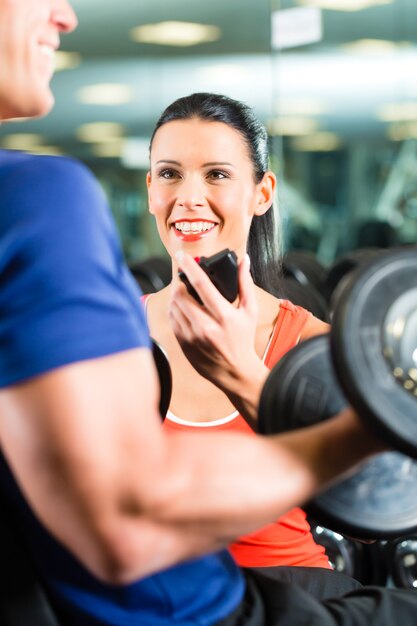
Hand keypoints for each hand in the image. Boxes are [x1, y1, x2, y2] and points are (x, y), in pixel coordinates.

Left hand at [169, 252, 268, 424]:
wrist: (235, 372)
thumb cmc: (244, 340)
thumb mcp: (250, 311)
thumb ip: (245, 284)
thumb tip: (243, 260)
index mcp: (224, 316)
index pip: (201, 285)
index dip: (189, 267)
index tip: (181, 255)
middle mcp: (206, 326)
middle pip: (181, 295)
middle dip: (179, 281)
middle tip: (182, 275)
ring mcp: (192, 337)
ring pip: (173, 307)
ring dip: (175, 295)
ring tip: (182, 290)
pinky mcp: (183, 344)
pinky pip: (172, 320)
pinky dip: (174, 310)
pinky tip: (181, 307)